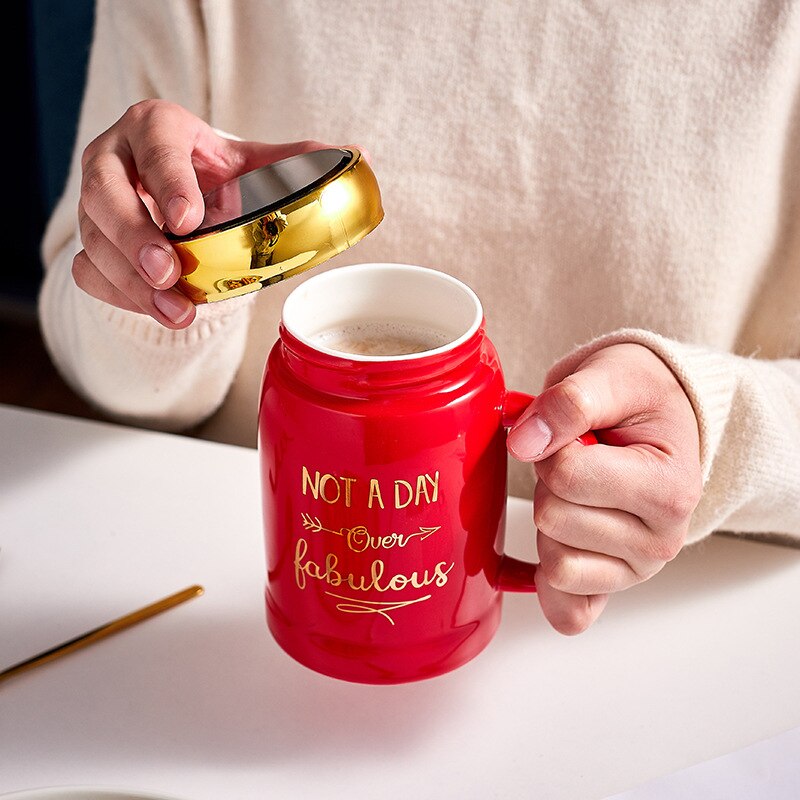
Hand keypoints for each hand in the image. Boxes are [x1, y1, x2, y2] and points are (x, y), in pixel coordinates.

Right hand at [74, 99, 327, 327]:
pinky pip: (89, 271)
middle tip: (170, 273)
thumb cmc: (221, 178)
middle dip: (136, 238)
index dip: (168, 182)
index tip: (188, 221)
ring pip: (95, 241)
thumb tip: (359, 157)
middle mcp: (116, 159)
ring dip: (132, 282)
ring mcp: (98, 203)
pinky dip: (121, 296)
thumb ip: (301, 162)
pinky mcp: (94, 241)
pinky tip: (158, 310)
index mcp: (157, 128)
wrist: (185, 196)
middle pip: (105, 194)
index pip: (155, 145)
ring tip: (175, 311)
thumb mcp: (257, 165)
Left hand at [507, 343, 701, 634]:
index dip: (550, 445)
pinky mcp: (612, 588)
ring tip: (581, 491)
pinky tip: (560, 543)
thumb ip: (568, 403)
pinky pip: (567, 612)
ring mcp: (637, 570)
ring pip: (553, 561)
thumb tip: (523, 443)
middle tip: (579, 462)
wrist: (660, 416)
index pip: (567, 475)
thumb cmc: (638, 398)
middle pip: (553, 518)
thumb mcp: (610, 376)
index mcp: (669, 487)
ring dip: (550, 522)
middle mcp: (663, 539)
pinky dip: (549, 582)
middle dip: (550, 484)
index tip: (575, 434)